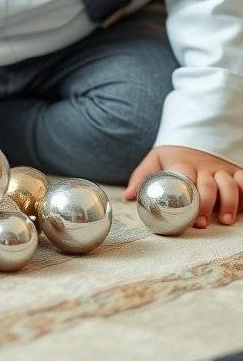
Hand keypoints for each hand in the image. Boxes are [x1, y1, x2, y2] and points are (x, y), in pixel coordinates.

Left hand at [123, 145, 242, 228]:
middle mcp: (204, 168)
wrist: (196, 137)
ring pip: (229, 184)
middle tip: (201, 223)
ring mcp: (221, 171)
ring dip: (229, 202)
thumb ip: (142, 177)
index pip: (185, 176)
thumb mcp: (156, 160)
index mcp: (183, 165)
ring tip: (225, 220)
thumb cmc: (174, 156)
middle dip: (205, 205)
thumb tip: (127, 196)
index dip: (185, 194)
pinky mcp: (235, 173)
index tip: (184, 213)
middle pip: (208, 185)